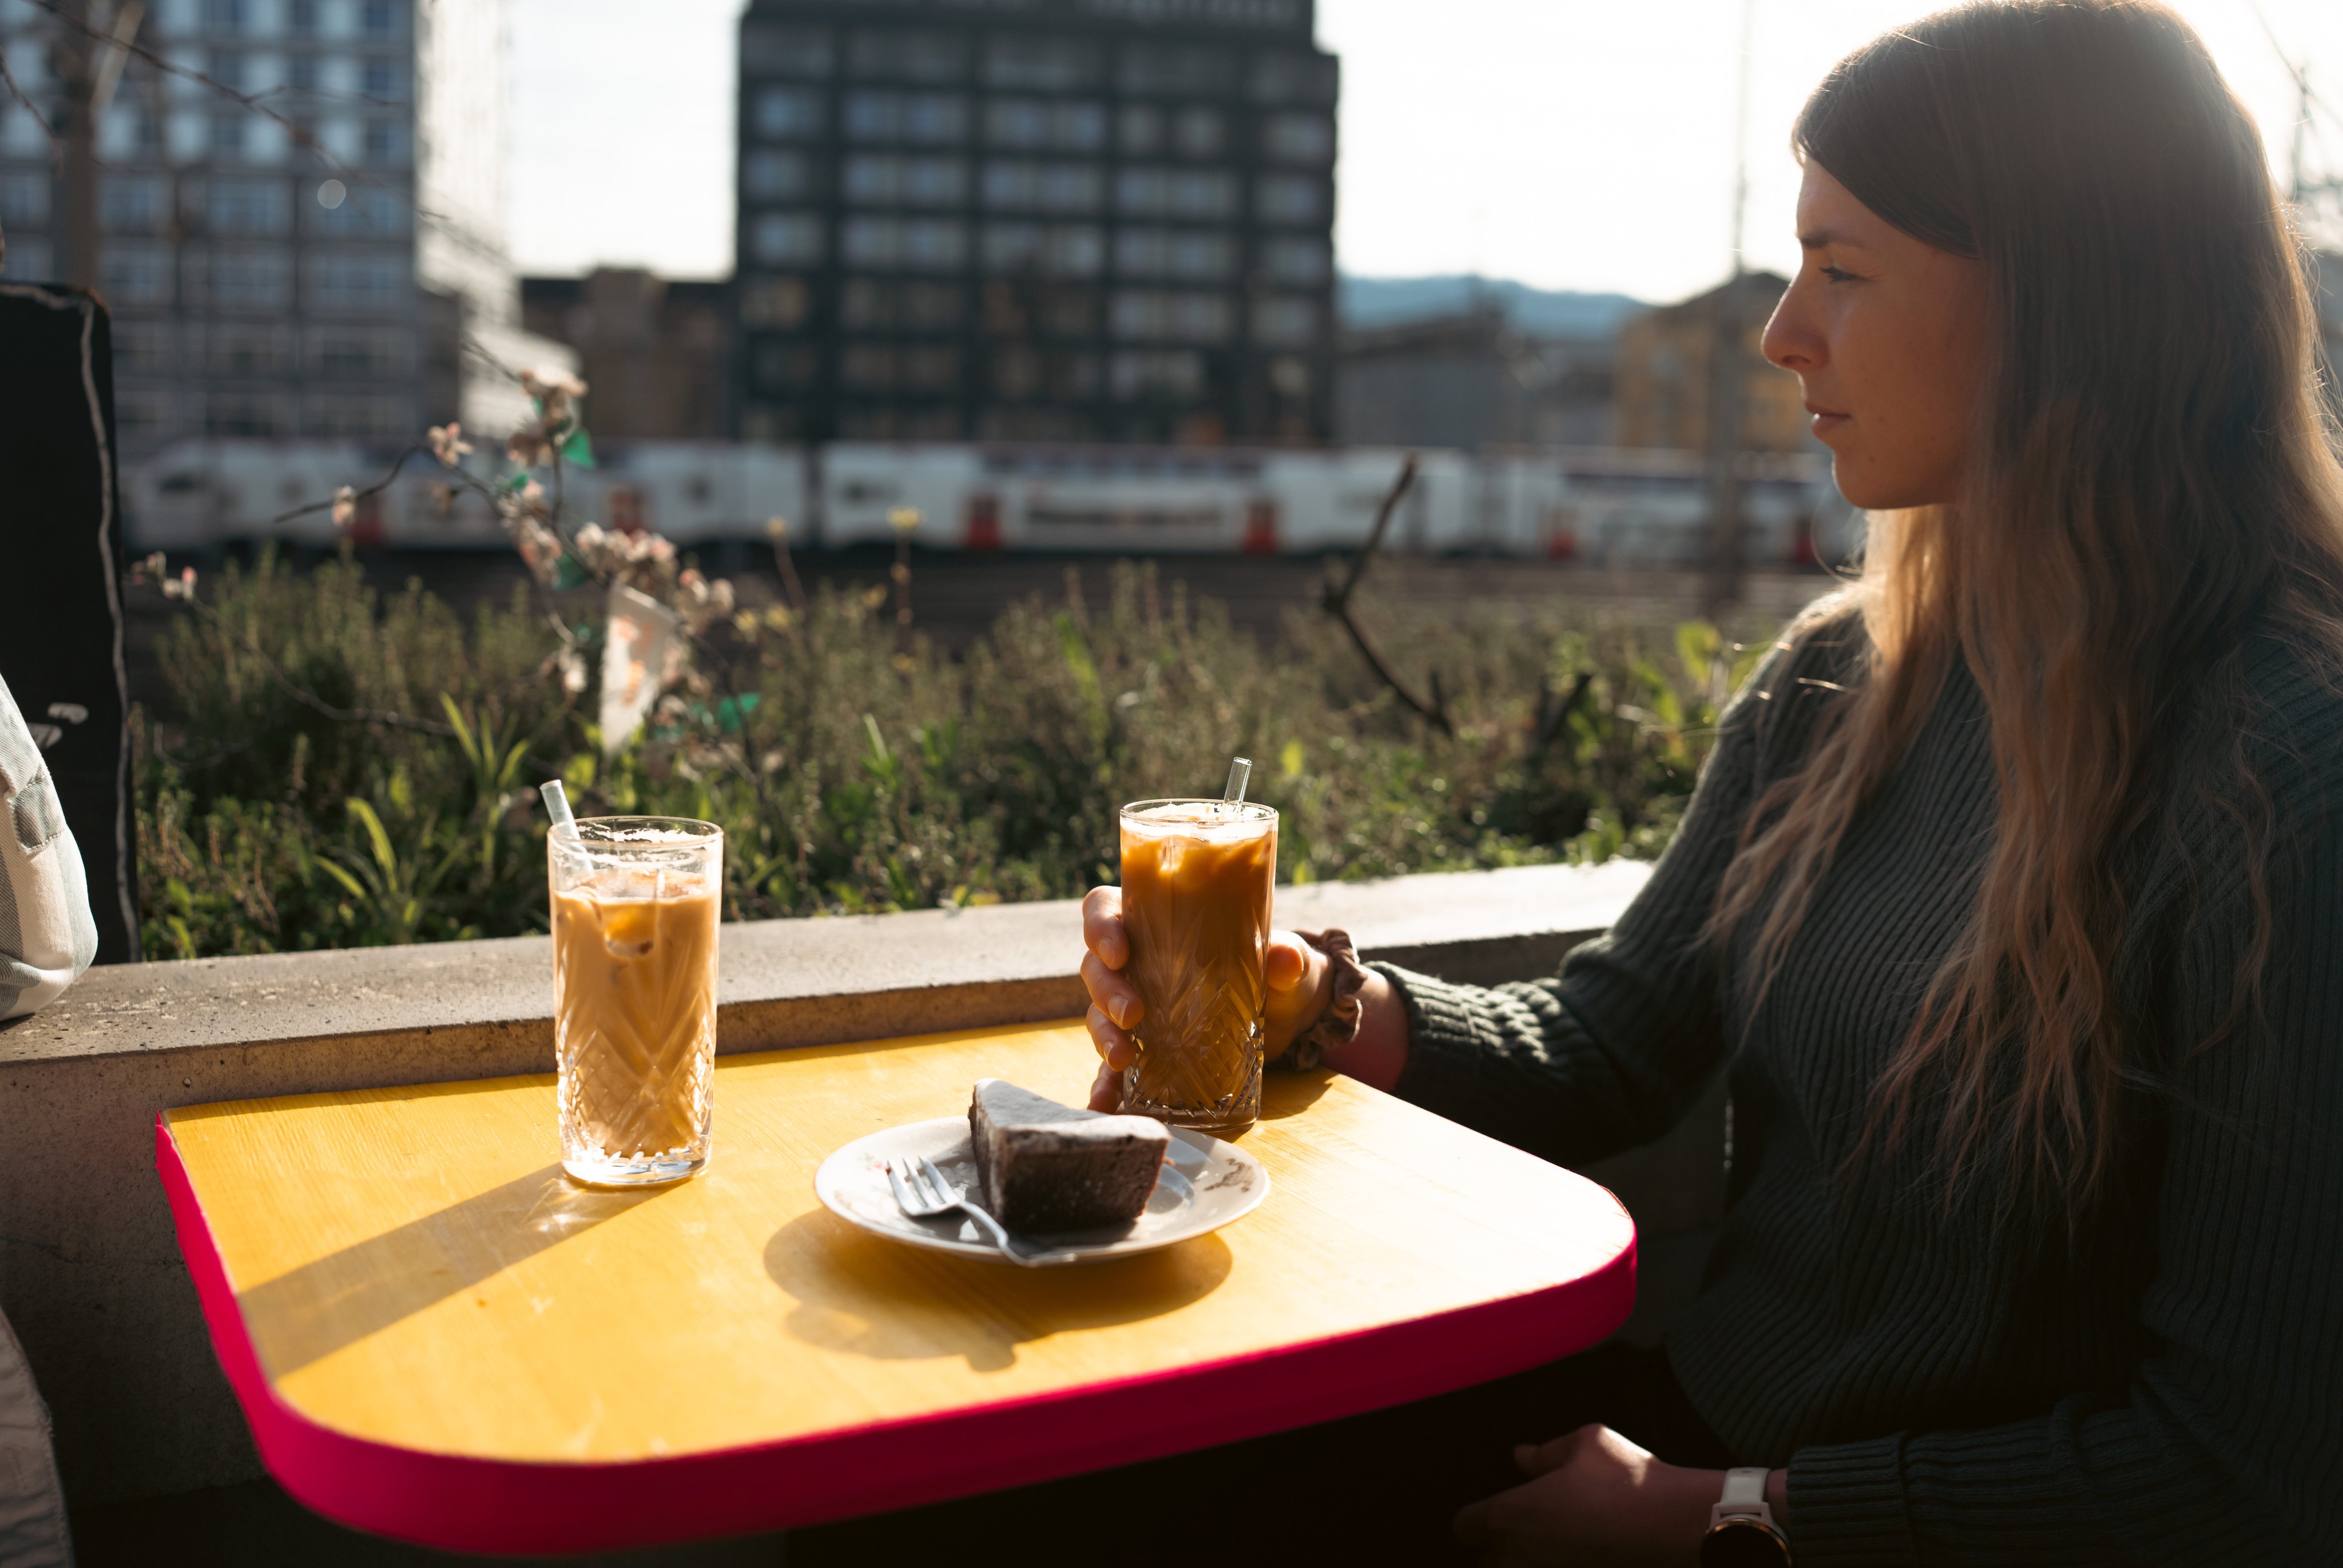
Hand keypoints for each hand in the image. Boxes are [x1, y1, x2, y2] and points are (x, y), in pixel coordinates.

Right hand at [1078, 885, 1330, 1110]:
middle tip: (1132, 1014)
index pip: (1106, 908)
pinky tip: (1105, 1103)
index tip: (1118, 951)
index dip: (1100, 925)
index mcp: (1158, 924)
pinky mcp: (1145, 1050)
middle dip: (1106, 989)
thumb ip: (1287, 957)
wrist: (1287, 1019)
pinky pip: (1113, 1066)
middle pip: (1096, 966)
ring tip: (1123, 1059)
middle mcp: (1138, 964)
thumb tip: (1287, 959)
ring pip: (1099, 1014)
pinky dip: (1106, 1084)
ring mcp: (1137, 1009)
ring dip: (1103, 1035)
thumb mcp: (1286, 962)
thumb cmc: (1276, 974)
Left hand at [1452, 1426, 1717, 1566]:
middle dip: (1499, 1548)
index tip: (1490, 1513)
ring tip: (1550, 1543)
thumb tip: (1520, 1457)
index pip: (1464, 1526)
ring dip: (1525, 1560)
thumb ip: (1544, 1453)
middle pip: (1488, 1561)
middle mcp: (1522, 1555)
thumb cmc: (1629, 1479)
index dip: (1474, 1519)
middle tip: (1526, 1529)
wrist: (1678, 1524)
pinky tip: (1575, 1554)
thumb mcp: (1584, 1444)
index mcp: (1513, 1514)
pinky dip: (1554, 1565)